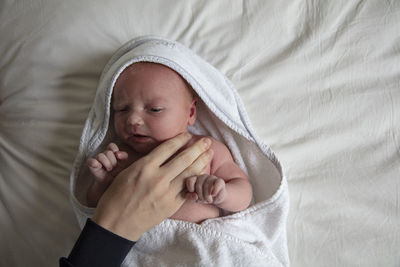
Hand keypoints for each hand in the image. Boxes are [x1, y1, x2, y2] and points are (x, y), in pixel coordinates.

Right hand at [86, 143, 128, 206]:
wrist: (111, 186)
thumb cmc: (119, 174)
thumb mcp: (124, 165)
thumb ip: (124, 156)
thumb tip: (118, 154)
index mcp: (112, 153)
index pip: (111, 146)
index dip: (115, 151)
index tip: (119, 158)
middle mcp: (104, 156)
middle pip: (108, 152)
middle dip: (113, 161)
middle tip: (113, 168)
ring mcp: (97, 160)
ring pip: (101, 156)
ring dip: (106, 164)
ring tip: (109, 170)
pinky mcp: (92, 166)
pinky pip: (91, 161)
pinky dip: (94, 163)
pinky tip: (98, 166)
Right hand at [92, 133, 213, 240]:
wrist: (117, 223)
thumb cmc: (117, 196)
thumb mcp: (127, 172)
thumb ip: (146, 163)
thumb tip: (163, 154)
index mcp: (145, 166)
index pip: (168, 148)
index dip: (180, 139)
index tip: (187, 135)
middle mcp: (158, 178)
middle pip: (184, 158)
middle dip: (198, 148)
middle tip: (206, 141)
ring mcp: (167, 193)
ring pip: (189, 173)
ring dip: (202, 161)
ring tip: (209, 153)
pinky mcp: (172, 206)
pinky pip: (188, 189)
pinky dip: (197, 180)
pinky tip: (203, 173)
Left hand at [186, 174, 226, 204]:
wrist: (216, 198)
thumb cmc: (203, 197)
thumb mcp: (195, 199)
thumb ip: (190, 197)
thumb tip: (195, 196)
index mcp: (195, 179)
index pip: (190, 180)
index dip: (190, 187)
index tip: (192, 192)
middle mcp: (203, 176)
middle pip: (199, 184)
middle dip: (200, 194)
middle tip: (203, 200)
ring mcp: (212, 178)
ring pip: (207, 184)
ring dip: (207, 195)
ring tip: (208, 200)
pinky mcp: (220, 181)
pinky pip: (217, 183)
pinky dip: (215, 189)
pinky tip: (213, 194)